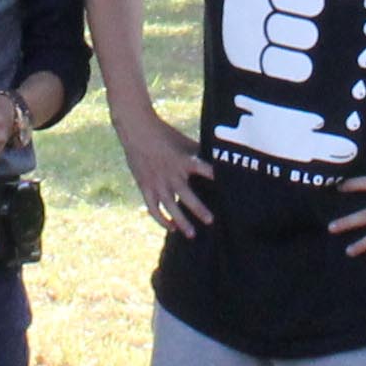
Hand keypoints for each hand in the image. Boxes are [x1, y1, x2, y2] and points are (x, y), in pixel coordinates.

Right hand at [121, 112, 213, 234]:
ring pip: (170, 207)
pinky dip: (162, 220)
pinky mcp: (145, 187)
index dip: (215, 177)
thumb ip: (200, 153)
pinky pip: (154, 208)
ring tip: (192, 234)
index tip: (229, 187)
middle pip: (186, 196)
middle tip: (210, 221)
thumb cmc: (165, 134)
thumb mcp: (185, 142)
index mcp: (184, 160)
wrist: (136, 130)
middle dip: (199, 209)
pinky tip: (172, 228)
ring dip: (181, 221)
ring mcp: (157, 182)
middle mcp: (171, 174)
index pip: (204, 170)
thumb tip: (219, 158)